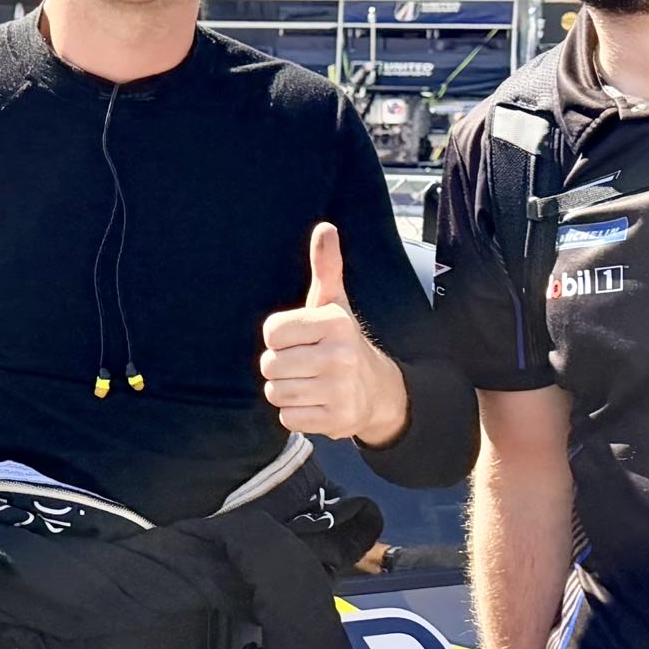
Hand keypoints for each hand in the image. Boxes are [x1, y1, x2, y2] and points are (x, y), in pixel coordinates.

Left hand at [259, 222, 407, 445]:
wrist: (378, 390)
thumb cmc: (342, 341)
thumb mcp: (334, 303)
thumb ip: (326, 267)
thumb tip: (326, 228)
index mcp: (335, 323)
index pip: (271, 333)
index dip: (279, 338)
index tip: (301, 339)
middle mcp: (340, 355)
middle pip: (269, 365)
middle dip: (280, 367)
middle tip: (304, 364)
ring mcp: (341, 390)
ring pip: (276, 393)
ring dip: (286, 391)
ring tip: (310, 382)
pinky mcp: (338, 420)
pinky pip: (287, 419)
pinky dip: (296, 415)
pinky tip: (316, 403)